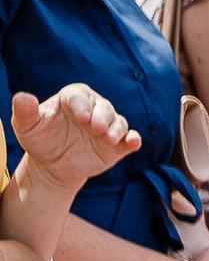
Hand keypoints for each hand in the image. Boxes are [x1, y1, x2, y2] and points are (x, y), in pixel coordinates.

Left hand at [9, 85, 139, 190]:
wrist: (52, 165)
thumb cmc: (40, 139)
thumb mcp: (27, 126)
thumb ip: (25, 112)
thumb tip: (21, 97)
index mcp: (74, 99)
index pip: (80, 96)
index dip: (82, 105)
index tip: (81, 117)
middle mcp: (94, 110)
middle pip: (104, 107)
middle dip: (102, 117)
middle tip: (97, 129)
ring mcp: (107, 127)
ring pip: (118, 122)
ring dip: (117, 129)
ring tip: (108, 139)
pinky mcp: (117, 145)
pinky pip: (130, 140)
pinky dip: (134, 140)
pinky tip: (133, 142)